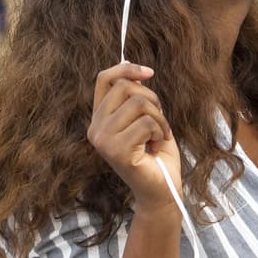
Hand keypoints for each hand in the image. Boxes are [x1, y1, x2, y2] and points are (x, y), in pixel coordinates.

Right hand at [87, 63, 179, 214]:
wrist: (162, 189)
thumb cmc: (155, 153)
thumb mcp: (145, 117)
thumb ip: (135, 97)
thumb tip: (135, 69)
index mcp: (99, 119)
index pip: (104, 79)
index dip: (126, 68)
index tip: (149, 72)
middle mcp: (95, 129)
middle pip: (124, 86)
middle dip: (151, 98)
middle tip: (159, 120)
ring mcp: (103, 140)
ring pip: (138, 103)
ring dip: (159, 117)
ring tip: (159, 135)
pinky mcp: (116, 151)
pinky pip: (146, 122)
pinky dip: (161, 130)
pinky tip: (157, 146)